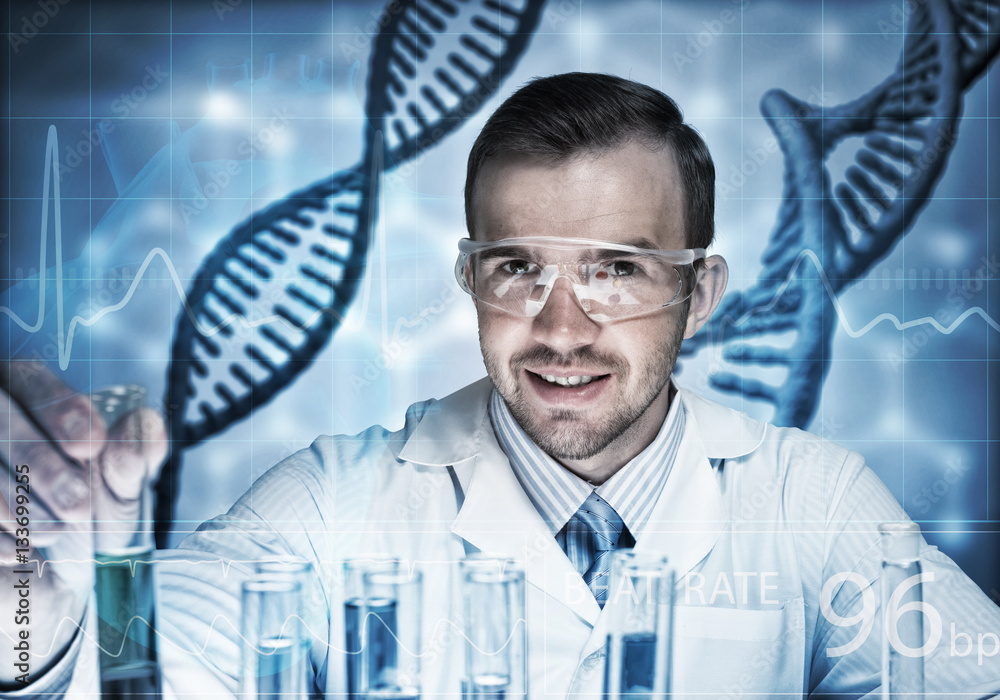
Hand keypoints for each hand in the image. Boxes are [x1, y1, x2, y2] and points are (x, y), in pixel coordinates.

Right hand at [0, 360, 165, 684]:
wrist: (59, 580)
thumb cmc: (91, 521)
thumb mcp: (121, 490)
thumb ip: (134, 457)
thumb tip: (144, 422)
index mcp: (29, 399)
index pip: (33, 382)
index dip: (60, 411)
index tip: (90, 446)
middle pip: (1, 420)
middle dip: (42, 465)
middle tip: (78, 504)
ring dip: (20, 503)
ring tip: (55, 531)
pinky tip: (20, 550)